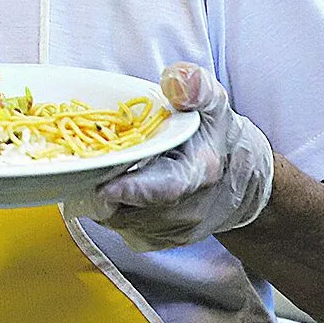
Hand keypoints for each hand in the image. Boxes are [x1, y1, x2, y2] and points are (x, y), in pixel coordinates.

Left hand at [71, 64, 273, 252]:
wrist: (240, 178)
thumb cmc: (215, 133)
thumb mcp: (212, 101)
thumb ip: (195, 86)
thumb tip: (174, 80)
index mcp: (200, 171)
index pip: (165, 189)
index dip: (132, 190)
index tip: (103, 187)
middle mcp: (189, 208)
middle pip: (132, 209)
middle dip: (102, 191)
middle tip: (83, 167)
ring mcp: (175, 230)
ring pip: (121, 223)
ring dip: (103, 201)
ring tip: (97, 172)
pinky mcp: (162, 242)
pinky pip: (123, 231)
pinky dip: (112, 212)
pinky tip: (112, 190)